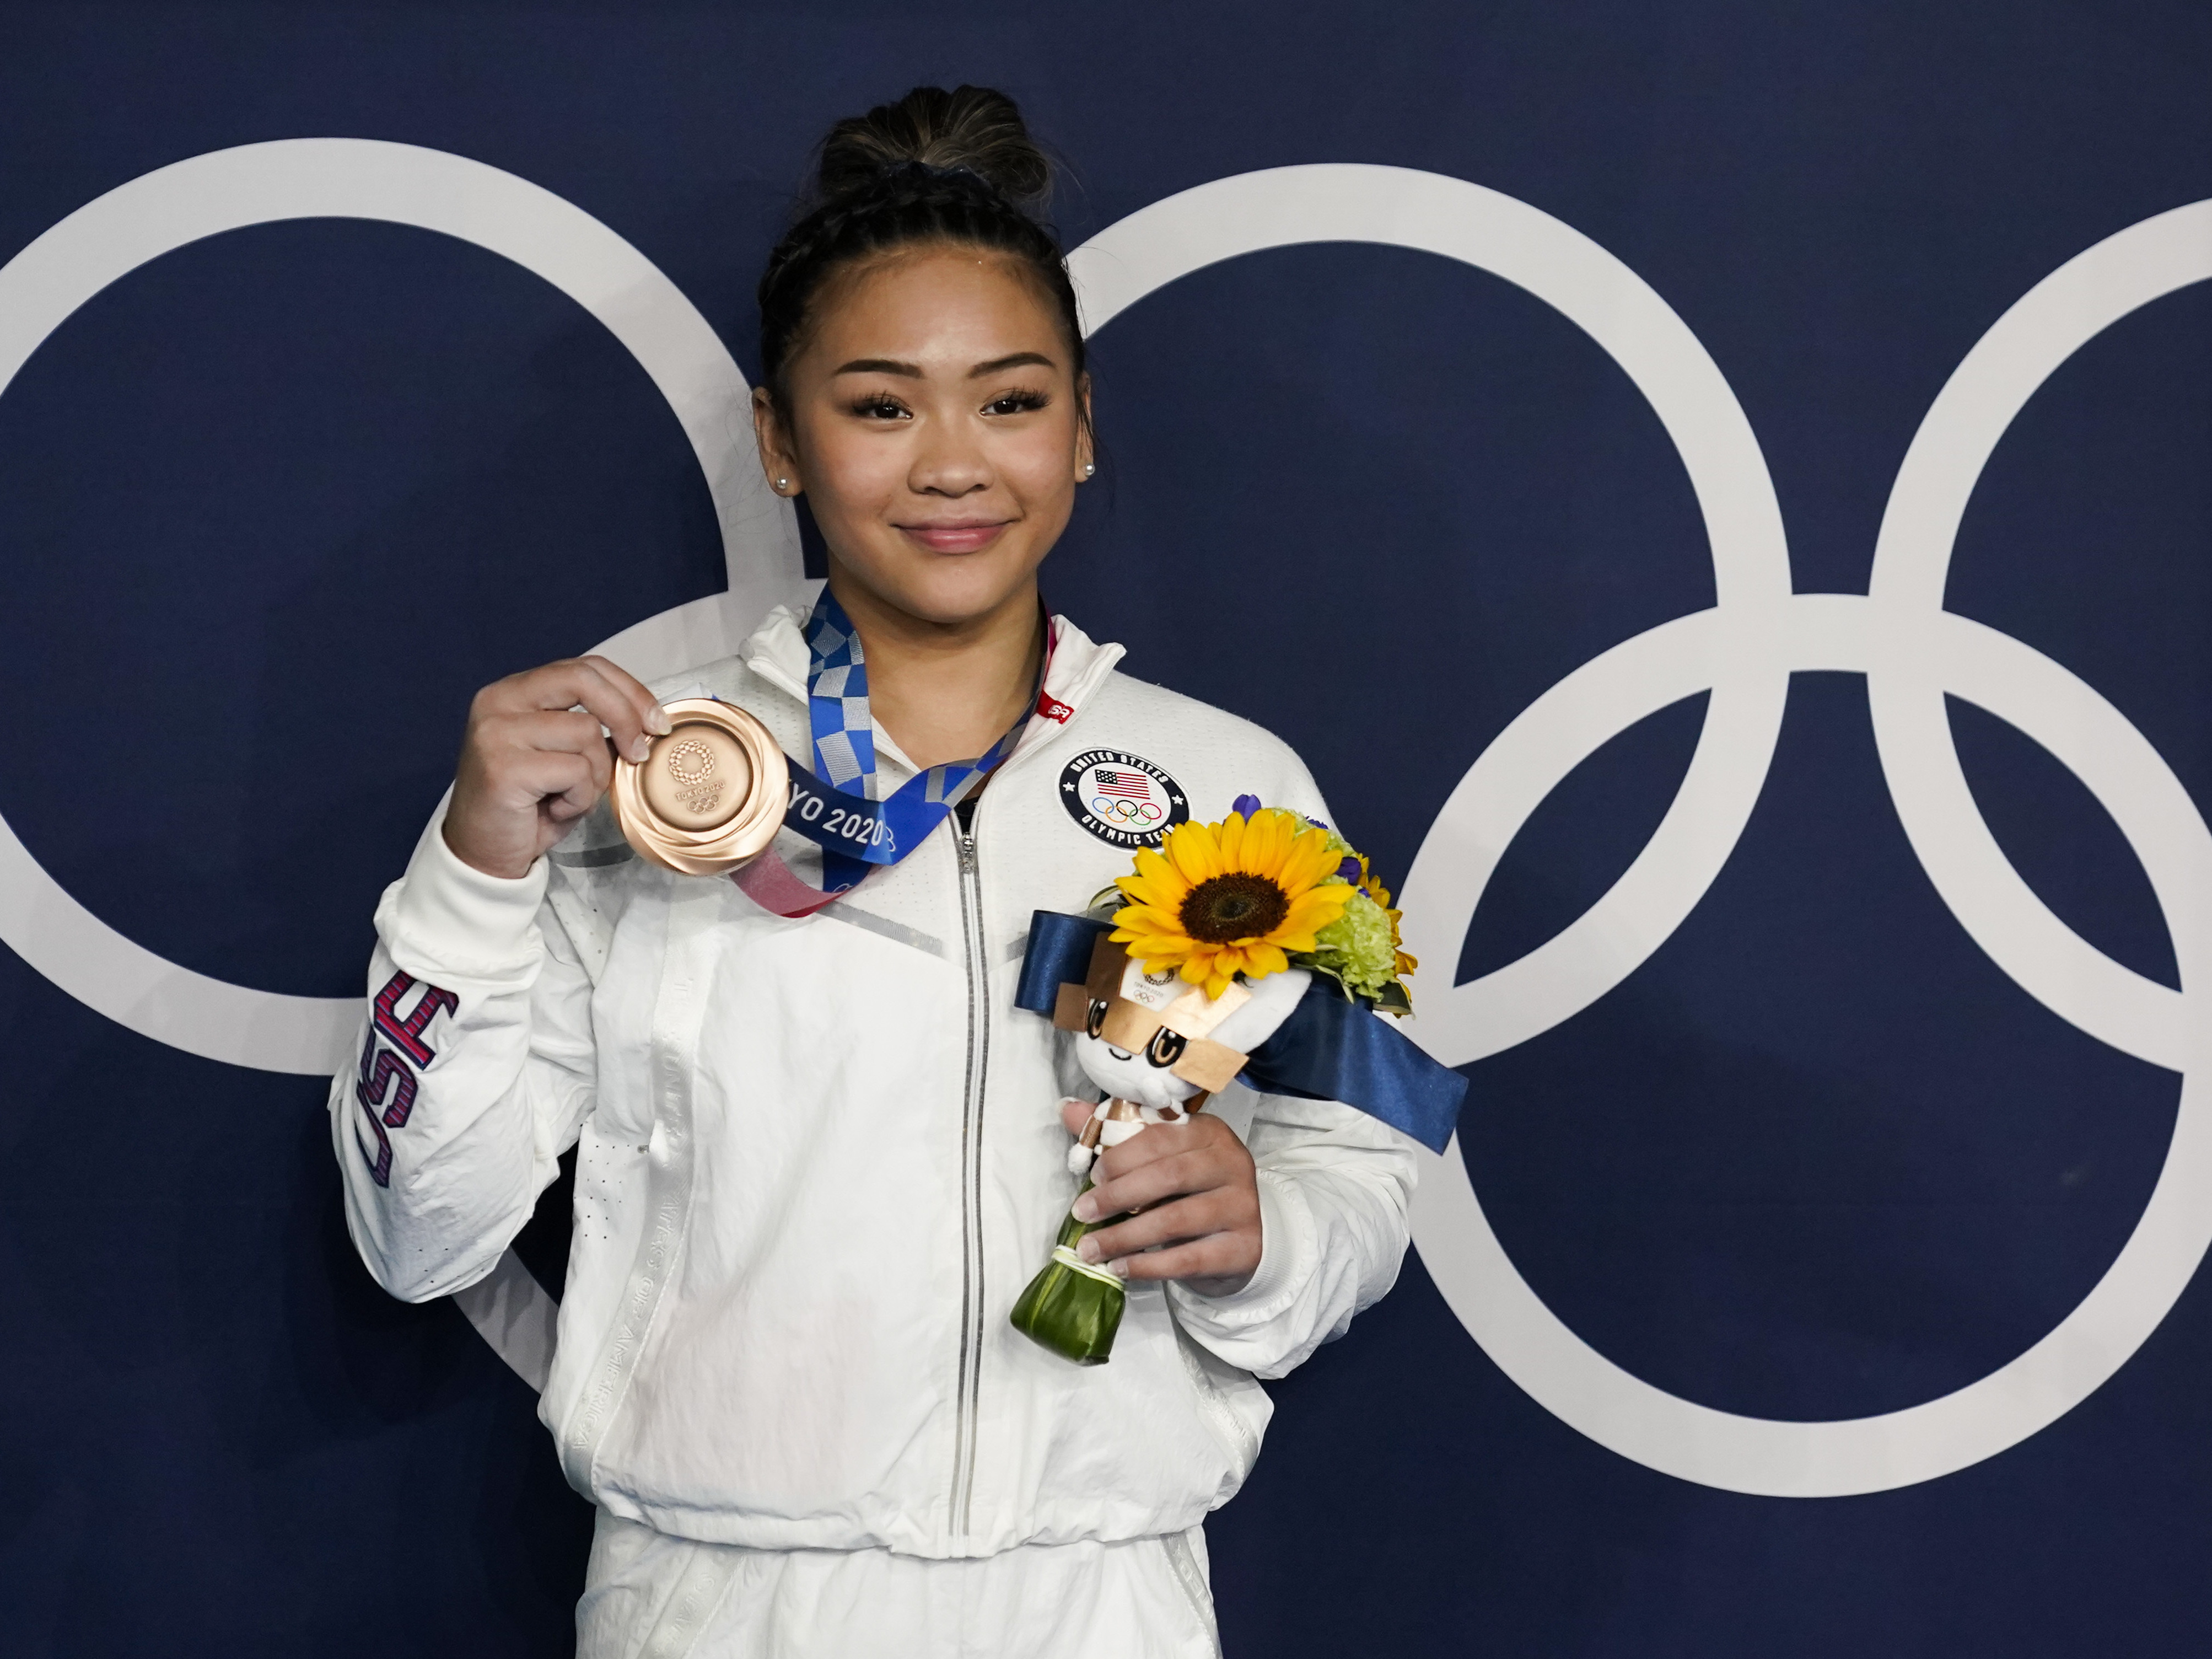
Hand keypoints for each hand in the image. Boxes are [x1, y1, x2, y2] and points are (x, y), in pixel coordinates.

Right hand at [444, 655, 668, 878]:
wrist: (484, 853)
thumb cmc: (531, 806)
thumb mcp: (566, 756)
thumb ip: (593, 730)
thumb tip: (647, 721)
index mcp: (514, 691)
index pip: (584, 667)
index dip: (629, 690)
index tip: (656, 722)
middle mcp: (499, 701)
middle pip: (583, 681)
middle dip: (626, 716)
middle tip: (639, 753)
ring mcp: (496, 732)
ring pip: (585, 732)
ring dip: (596, 774)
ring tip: (571, 796)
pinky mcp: (502, 767)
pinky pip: (574, 771)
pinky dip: (580, 797)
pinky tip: (555, 809)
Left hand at [1058, 1100, 1261, 1294]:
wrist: (1242, 1235)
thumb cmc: (1193, 1189)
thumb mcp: (1161, 1157)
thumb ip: (1117, 1133)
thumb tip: (1067, 1109)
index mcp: (1209, 1133)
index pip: (1161, 1137)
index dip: (1121, 1156)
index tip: (1091, 1176)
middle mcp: (1231, 1164)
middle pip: (1169, 1176)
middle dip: (1117, 1195)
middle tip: (1081, 1212)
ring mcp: (1241, 1207)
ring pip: (1176, 1220)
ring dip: (1125, 1236)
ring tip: (1090, 1249)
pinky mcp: (1242, 1249)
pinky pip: (1187, 1259)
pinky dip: (1147, 1265)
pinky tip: (1119, 1268)